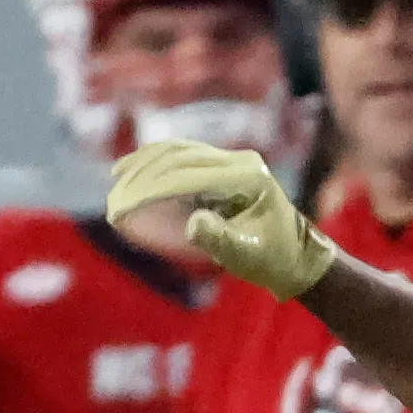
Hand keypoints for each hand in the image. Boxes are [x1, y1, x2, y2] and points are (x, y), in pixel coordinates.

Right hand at [105, 141, 335, 300]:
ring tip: (116, 175)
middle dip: (142, 177)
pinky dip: (159, 163)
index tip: (120, 206)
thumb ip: (220, 239)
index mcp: (246, 177)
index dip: (149, 189)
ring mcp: (233, 162)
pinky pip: (186, 159)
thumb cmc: (275, 261)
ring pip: (180, 152)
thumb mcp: (248, 257)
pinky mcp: (225, 170)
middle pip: (179, 158)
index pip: (187, 175)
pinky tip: (138, 169)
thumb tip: (191, 223)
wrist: (299, 257)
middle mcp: (239, 162)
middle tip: (113, 200)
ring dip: (145, 163)